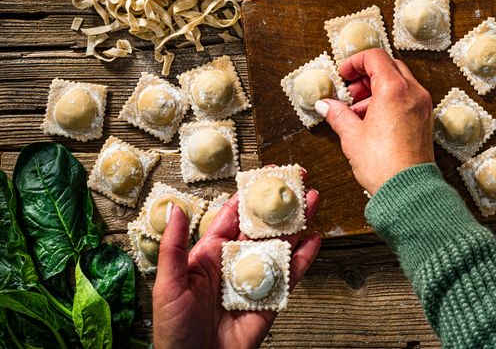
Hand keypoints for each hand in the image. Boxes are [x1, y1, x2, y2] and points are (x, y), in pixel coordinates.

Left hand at [152, 186, 320, 348]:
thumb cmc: (173, 331)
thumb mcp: (168, 284)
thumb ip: (173, 247)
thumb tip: (174, 210)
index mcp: (210, 254)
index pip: (233, 217)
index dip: (249, 196)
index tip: (264, 175)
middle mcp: (235, 263)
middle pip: (263, 227)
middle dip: (281, 204)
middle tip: (298, 181)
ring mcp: (255, 280)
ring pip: (281, 245)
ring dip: (298, 223)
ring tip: (313, 201)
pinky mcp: (271, 300)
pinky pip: (290, 275)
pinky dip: (304, 258)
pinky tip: (314, 240)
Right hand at [316, 48, 433, 194]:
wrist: (408, 191)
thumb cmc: (383, 165)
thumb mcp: (352, 136)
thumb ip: (338, 114)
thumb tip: (326, 105)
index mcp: (394, 89)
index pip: (375, 57)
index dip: (355, 62)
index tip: (343, 74)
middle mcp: (413, 92)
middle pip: (389, 66)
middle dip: (366, 75)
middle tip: (350, 92)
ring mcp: (422, 105)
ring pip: (399, 82)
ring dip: (377, 89)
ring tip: (357, 111)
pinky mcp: (425, 119)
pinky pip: (407, 98)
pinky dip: (390, 100)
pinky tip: (372, 120)